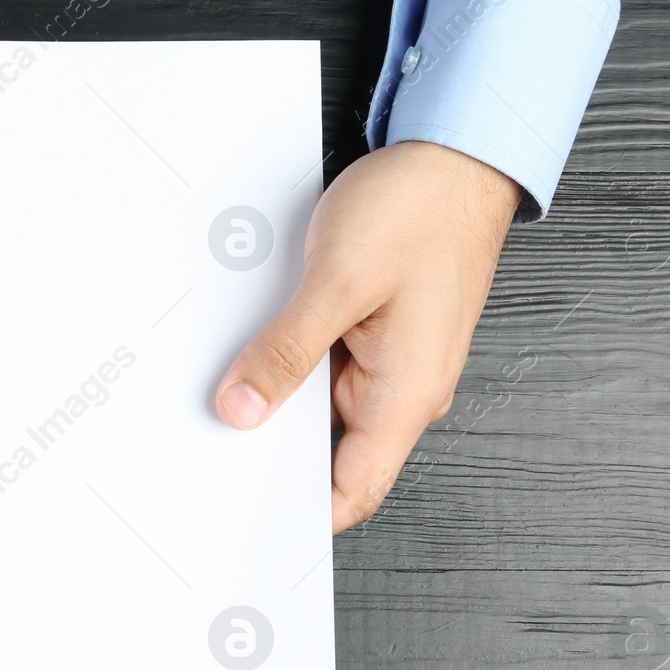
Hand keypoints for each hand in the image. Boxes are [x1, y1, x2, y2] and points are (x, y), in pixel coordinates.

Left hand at [213, 141, 519, 532]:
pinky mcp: (377, 334)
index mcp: (407, 396)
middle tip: (211, 441)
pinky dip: (291, 363)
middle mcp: (404, 389)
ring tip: (230, 381)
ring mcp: (391, 363)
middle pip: (329, 453)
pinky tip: (259, 346)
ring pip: (321, 407)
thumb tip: (241, 409)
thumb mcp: (337, 282)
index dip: (298, 514)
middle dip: (272, 450)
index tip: (244, 516)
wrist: (459, 154)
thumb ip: (286, 353)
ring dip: (278, 397)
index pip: (351, 492)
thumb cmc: (420, 210)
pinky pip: (326, 368)